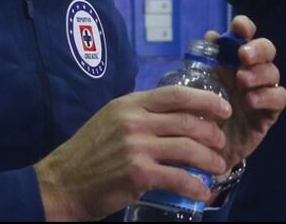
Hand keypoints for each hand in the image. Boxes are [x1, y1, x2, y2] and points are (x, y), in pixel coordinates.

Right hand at [34, 86, 231, 220]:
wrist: (61, 183)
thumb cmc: (89, 152)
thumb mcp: (111, 119)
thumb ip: (140, 114)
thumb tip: (175, 113)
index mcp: (130, 104)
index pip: (176, 94)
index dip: (205, 100)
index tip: (223, 108)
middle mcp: (135, 121)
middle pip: (187, 122)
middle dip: (212, 133)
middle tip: (222, 142)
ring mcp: (136, 147)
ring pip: (188, 149)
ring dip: (210, 159)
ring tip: (219, 166)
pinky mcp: (138, 174)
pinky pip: (178, 178)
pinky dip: (195, 186)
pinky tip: (203, 191)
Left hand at [206, 15, 285, 172]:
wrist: (206, 150)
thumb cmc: (202, 112)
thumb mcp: (197, 87)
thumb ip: (203, 63)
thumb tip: (210, 36)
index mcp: (233, 61)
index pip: (245, 36)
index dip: (245, 27)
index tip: (239, 26)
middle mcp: (251, 71)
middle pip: (266, 50)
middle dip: (257, 49)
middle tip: (243, 55)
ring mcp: (262, 91)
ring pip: (273, 72)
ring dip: (259, 73)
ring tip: (243, 80)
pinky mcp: (268, 113)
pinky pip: (279, 98)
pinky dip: (267, 96)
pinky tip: (252, 100)